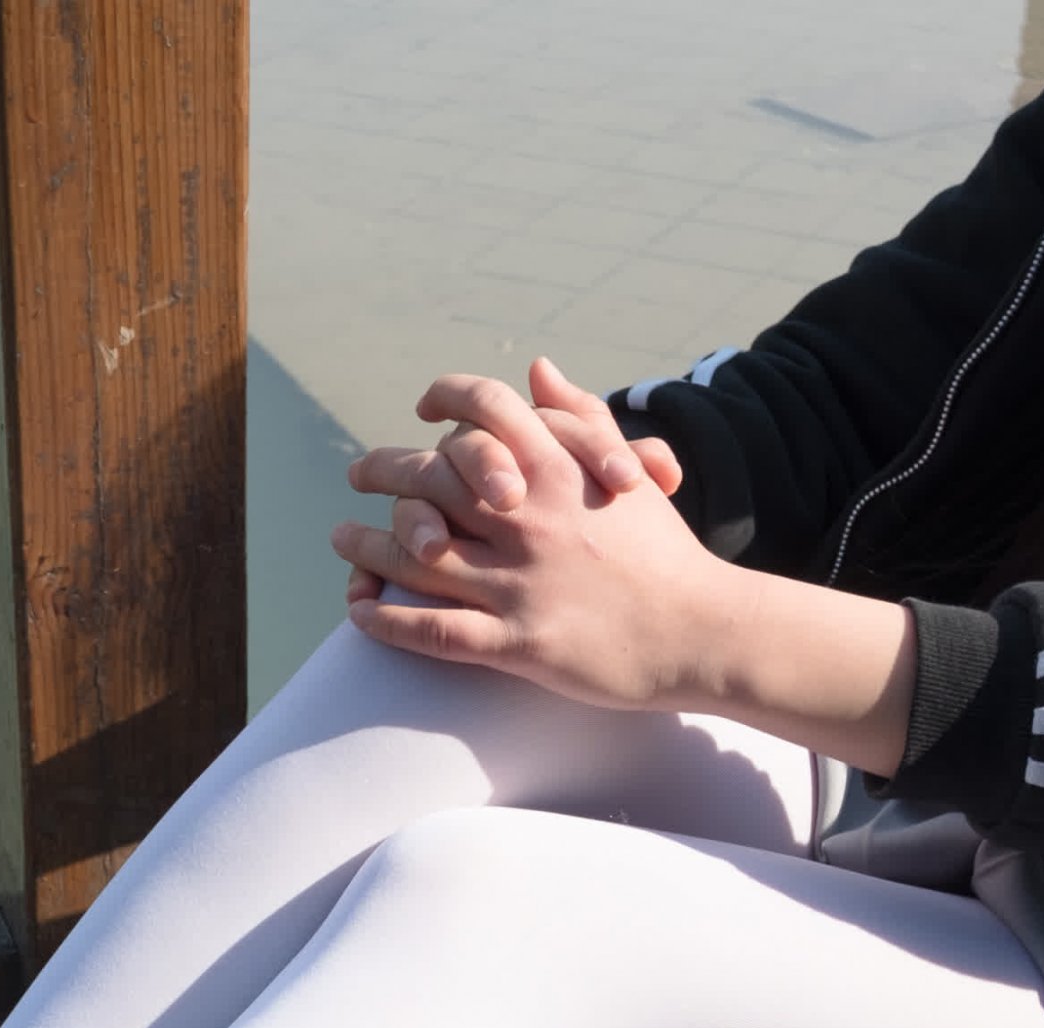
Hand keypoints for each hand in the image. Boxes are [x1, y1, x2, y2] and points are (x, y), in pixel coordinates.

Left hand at [332, 360, 741, 711]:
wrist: (703, 632)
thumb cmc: (664, 553)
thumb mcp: (626, 473)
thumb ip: (580, 418)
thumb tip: (538, 369)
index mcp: (560, 469)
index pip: (486, 409)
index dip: (446, 399)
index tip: (422, 411)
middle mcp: (531, 518)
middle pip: (431, 479)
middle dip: (384, 471)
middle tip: (358, 474)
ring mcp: (520, 582)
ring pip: (417, 557)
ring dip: (366, 547)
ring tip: (341, 541)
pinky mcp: (518, 642)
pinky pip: (434, 630)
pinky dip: (388, 621)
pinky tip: (360, 613)